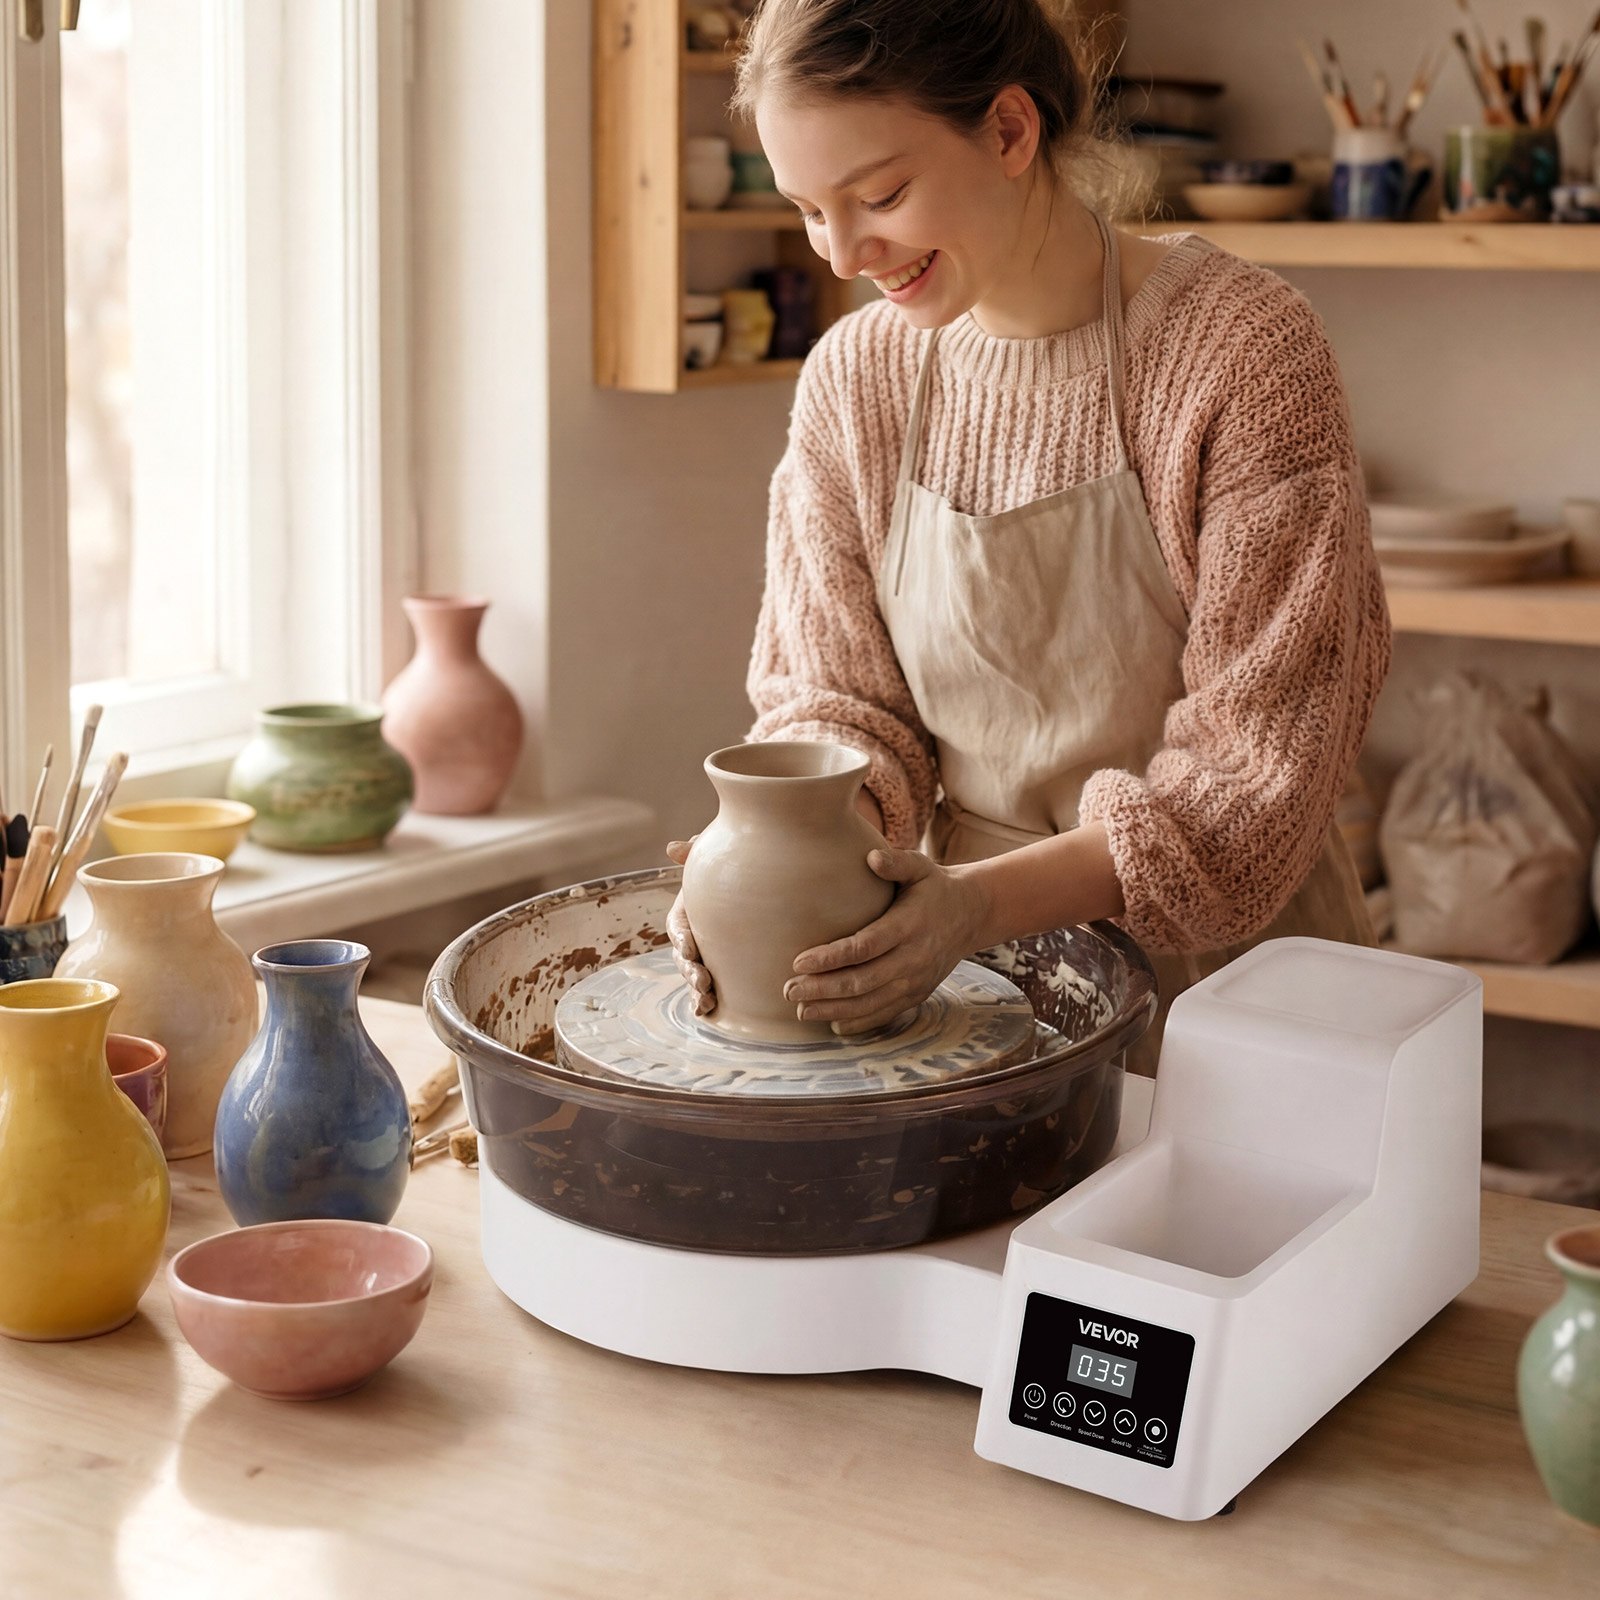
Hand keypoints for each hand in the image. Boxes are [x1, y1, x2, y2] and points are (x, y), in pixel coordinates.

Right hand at [665, 836, 714, 1016]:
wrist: (754, 891)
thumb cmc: (729, 874)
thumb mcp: (714, 861)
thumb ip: (696, 854)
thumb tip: (675, 848)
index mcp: (686, 914)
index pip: (678, 927)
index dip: (681, 939)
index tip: (689, 948)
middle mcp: (691, 938)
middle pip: (683, 958)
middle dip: (690, 972)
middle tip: (703, 982)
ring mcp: (703, 957)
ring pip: (692, 977)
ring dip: (696, 991)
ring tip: (706, 1002)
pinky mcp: (717, 972)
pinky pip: (706, 989)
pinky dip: (704, 1001)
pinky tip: (708, 1012)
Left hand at [783, 848, 989, 1035]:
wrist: (972, 914)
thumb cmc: (934, 887)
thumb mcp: (921, 867)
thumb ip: (896, 862)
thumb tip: (870, 858)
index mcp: (908, 926)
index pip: (864, 947)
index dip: (831, 958)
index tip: (798, 961)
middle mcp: (913, 958)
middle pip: (862, 981)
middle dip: (822, 989)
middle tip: (789, 990)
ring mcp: (916, 981)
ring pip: (871, 1003)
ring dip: (834, 1010)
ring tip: (802, 1010)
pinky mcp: (917, 994)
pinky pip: (886, 1014)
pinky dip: (859, 1023)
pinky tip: (833, 1024)